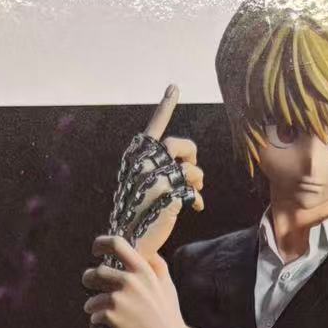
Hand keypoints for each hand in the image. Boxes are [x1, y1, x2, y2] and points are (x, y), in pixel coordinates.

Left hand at [82, 234, 207, 327]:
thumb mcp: (166, 283)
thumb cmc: (168, 312)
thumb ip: (155, 264)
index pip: (116, 244)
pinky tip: (103, 321)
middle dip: (89, 279)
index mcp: (142, 270)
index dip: (101, 243)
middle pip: (96, 272)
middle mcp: (129, 281)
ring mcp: (119, 299)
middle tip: (90, 284)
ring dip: (91, 302)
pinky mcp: (112, 317)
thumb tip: (145, 250)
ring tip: (95, 307)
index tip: (96, 250)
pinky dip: (96, 318)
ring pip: (92, 296)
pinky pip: (94, 314)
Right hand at [131, 85, 204, 256]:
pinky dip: (197, 199)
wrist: (130, 241)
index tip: (174, 87)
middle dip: (192, 155)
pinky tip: (196, 207)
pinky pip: (192, 191)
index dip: (164, 107)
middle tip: (194, 167)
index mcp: (135, 158)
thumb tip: (191, 165)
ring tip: (196, 190)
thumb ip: (161, 168)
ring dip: (197, 180)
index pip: (154, 128)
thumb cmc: (139, 212)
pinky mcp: (168, 196)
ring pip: (190, 169)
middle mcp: (143, 165)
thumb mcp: (144, 184)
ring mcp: (155, 180)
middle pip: (178, 145)